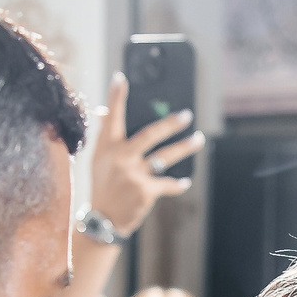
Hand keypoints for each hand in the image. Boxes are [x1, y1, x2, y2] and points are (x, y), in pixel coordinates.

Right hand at [89, 73, 203, 236]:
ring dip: (185, 148)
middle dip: (170, 123)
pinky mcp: (146, 191)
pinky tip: (185, 182)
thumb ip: (104, 136)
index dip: (116, 97)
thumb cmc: (102, 185)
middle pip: (150, 135)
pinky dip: (176, 184)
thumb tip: (102, 112)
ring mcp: (134, 174)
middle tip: (186, 115)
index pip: (111, 118)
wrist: (102, 219)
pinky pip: (167, 184)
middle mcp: (121, 158)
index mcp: (107, 148)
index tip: (121, 78)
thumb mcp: (97, 159)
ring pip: (165, 157)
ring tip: (199, 139)